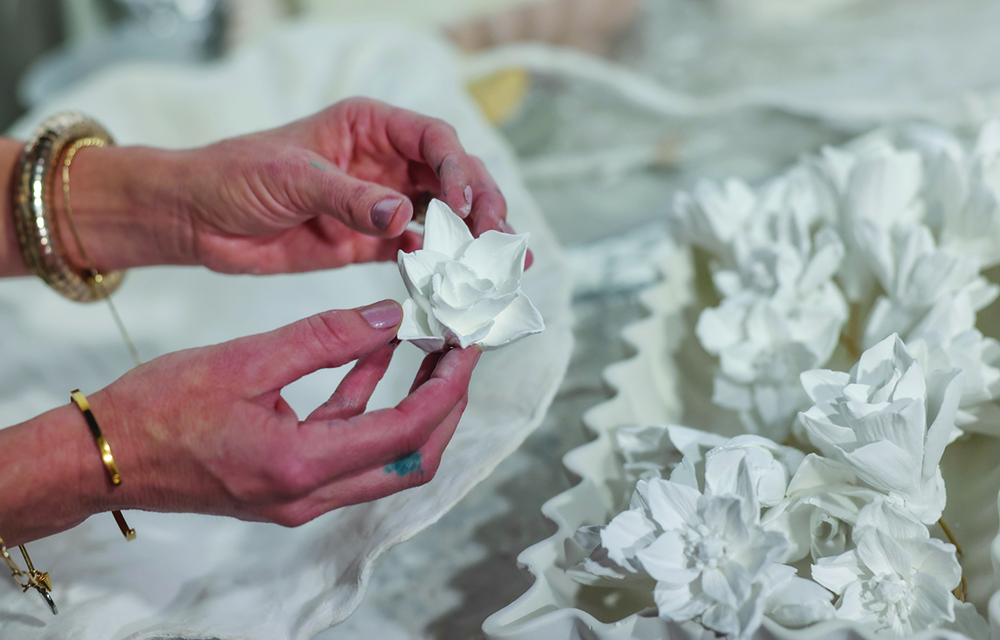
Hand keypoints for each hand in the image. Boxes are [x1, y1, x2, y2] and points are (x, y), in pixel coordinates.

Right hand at [87, 300, 479, 525]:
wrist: (101, 456)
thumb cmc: (158, 410)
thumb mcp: (247, 359)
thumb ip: (325, 337)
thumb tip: (390, 317)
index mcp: (301, 466)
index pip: (406, 432)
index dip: (447, 387)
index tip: (468, 347)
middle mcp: (309, 494)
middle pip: (411, 459)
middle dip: (444, 404)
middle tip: (460, 352)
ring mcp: (299, 494)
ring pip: (384, 456)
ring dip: (410, 403)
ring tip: (426, 345)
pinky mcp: (287, 480)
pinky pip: (346, 445)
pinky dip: (366, 402)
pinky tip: (374, 355)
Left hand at [174, 97, 519, 273]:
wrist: (197, 219)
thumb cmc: (235, 176)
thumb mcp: (293, 178)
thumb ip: (349, 198)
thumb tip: (402, 216)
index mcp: (369, 128)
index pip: (434, 141)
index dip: (459, 170)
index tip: (464, 206)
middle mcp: (383, 162)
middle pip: (451, 179)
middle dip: (481, 207)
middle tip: (501, 240)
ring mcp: (378, 204)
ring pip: (440, 218)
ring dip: (469, 240)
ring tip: (500, 266)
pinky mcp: (367, 243)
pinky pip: (413, 253)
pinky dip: (436, 268)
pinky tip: (455, 284)